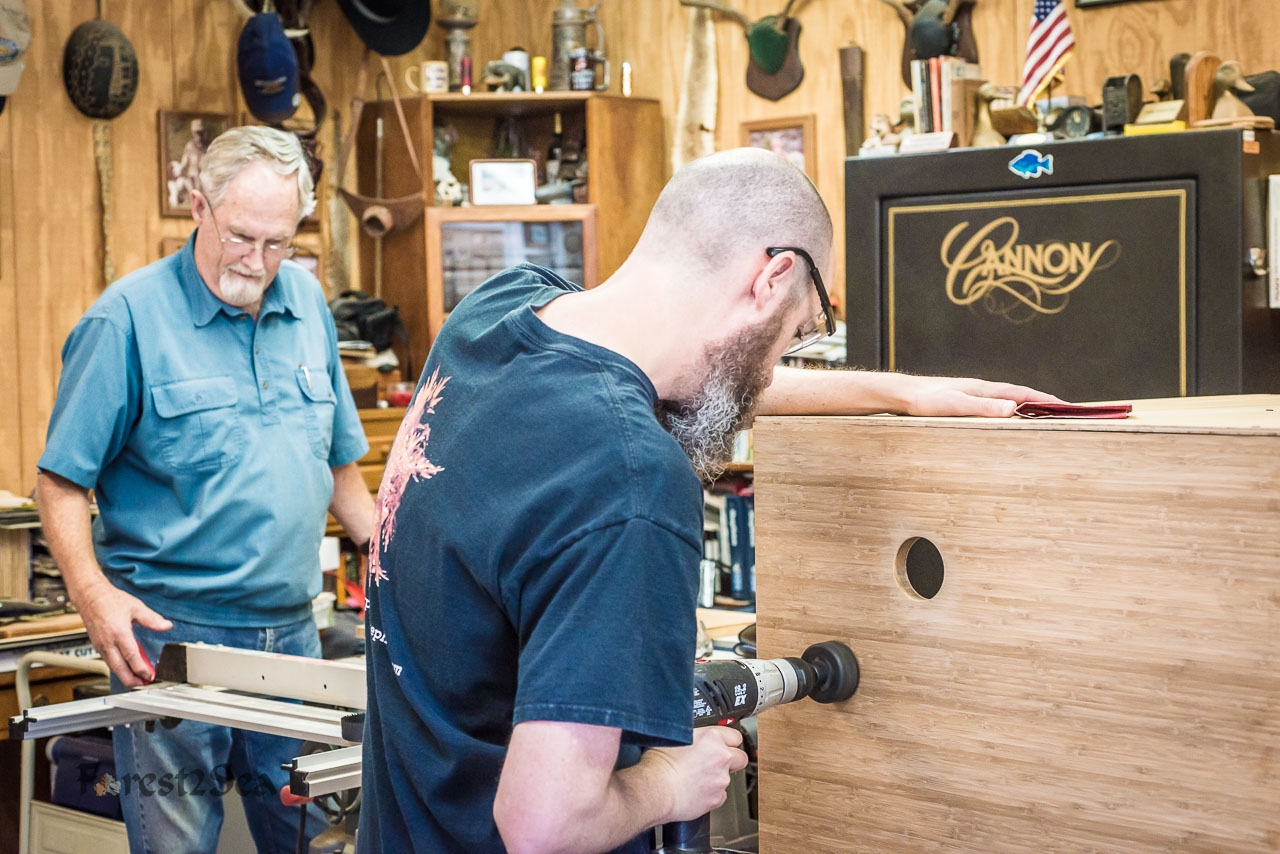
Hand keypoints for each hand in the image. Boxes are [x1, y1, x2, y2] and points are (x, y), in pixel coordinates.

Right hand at [74, 583, 171, 687]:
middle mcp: (107, 641)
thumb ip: (152, 619)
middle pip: (119, 668)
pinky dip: (118, 667)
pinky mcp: (97, 645)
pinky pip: (108, 660)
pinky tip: (127, 668)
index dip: (141, 669)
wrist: (90, 596)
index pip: (131, 656)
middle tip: (143, 684)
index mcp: (119, 632)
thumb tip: (166, 625)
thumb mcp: (136, 607)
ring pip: (112, 667)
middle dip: (131, 680)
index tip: (149, 675)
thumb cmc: (110, 600)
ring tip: (137, 680)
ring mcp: (100, 645)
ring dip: (124, 676)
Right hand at [646, 726, 748, 821]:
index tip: (723, 746)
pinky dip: (711, 794)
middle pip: (741, 758)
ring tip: (696, 778)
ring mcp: (721, 779)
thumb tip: (692, 735)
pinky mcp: (717, 798)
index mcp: (711, 737)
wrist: (656, 790)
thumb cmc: (658, 764)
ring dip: (716, 777)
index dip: (727, 741)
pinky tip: (695, 790)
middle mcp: (721, 757)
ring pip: (728, 777)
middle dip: (731, 760)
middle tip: (716, 763)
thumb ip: (692, 735)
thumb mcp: (673, 736)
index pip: (735, 736)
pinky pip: (720, 795)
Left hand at [904, 376, 1063, 417]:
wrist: (903, 394)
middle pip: (1020, 396)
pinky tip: (1007, 419)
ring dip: (1027, 407)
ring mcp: (974, 395)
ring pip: (1008, 401)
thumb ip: (983, 407)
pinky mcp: (964, 402)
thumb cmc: (926, 400)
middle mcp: (982, 390)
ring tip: (1042, 417)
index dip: (1046, 400)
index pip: (1023, 394)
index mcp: (985, 390)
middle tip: (1064, 413)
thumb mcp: (956, 405)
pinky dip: (1009, 411)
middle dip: (1042, 403)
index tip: (1067, 407)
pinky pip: (995, 406)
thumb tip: (1013, 408)